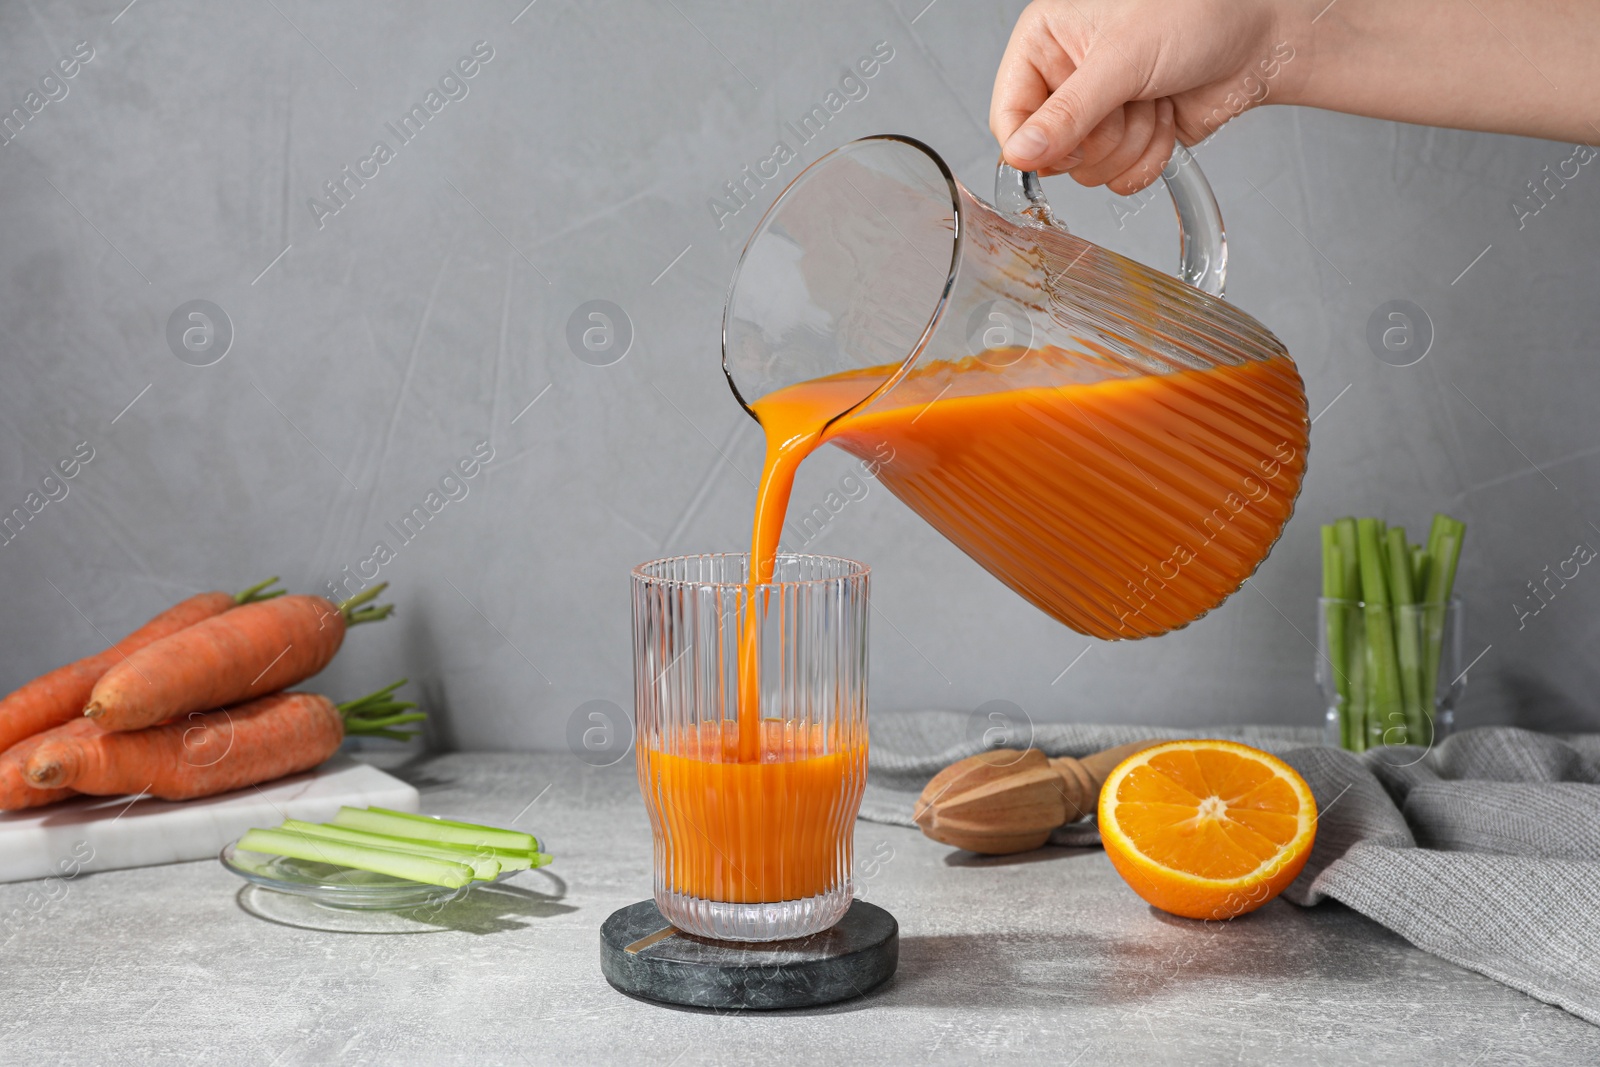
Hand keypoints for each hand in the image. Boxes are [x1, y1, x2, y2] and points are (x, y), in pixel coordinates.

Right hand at [990, 0, 1296, 192]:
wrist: (1259, 36)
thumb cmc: (1196, 13)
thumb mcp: (1121, 59)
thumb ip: (1068, 112)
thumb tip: (1020, 153)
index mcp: (1044, 41)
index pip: (1008, 115)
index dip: (1036, 143)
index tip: (1067, 145)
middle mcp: (1065, 78)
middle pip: (1050, 151)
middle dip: (1100, 135)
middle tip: (1130, 98)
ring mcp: (1097, 113)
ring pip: (1087, 170)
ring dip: (1131, 143)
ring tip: (1153, 99)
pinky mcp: (1126, 139)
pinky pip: (1117, 178)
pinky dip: (1149, 156)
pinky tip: (1164, 116)